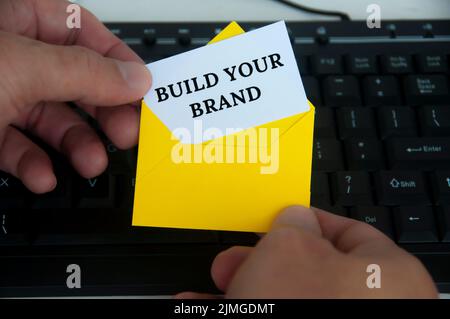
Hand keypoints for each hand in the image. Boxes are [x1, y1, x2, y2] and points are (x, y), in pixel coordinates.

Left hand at [0, 0, 150, 192]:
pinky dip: (35, 164)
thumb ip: (84, 73)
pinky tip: (43, 176)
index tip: (143, 90)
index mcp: (13, 17)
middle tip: (127, 133)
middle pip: (73, 80)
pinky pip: (19, 146)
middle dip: (102, 112)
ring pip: (49, 118)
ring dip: (76, 145)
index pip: (80, 30)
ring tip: (91, 163)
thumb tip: (136, 79)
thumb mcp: (20, 68)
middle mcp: (8, 54)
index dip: (116, 60)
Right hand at [177, 206, 437, 297]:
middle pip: (307, 271)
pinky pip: (277, 317)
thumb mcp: (290, 250)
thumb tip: (295, 218)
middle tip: (231, 263)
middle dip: (259, 263)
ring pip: (286, 301)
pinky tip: (207, 308)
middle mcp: (370, 308)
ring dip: (244, 292)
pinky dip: (244, 313)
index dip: (305, 223)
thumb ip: (293, 225)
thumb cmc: (306, 308)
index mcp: (387, 275)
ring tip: (206, 294)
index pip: (348, 234)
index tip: (275, 223)